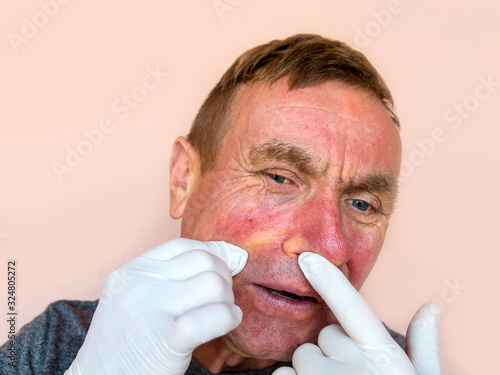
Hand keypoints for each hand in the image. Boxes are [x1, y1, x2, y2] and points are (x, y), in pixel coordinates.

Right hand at [65, 238, 247, 374]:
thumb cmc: (128, 341)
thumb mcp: (138, 298)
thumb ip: (178, 274)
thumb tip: (235, 253)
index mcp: (130, 272)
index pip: (184, 246)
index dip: (212, 254)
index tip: (223, 271)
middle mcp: (138, 285)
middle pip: (204, 261)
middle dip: (223, 277)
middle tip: (219, 299)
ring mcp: (150, 311)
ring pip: (214, 284)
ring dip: (227, 299)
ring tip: (221, 313)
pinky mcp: (167, 340)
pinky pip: (216, 315)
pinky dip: (229, 318)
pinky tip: (228, 323)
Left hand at [273, 252, 440, 374]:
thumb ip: (424, 345)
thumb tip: (432, 308)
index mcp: (382, 356)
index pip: (352, 309)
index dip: (329, 281)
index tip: (306, 259)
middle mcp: (351, 367)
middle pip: (321, 338)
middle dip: (329, 352)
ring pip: (300, 358)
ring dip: (309, 372)